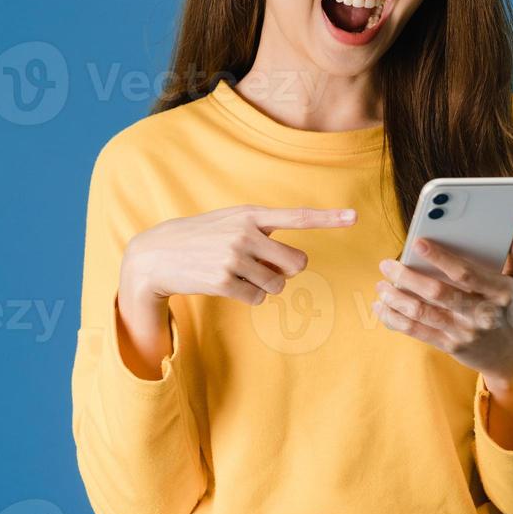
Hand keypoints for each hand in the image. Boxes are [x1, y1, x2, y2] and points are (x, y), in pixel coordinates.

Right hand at [121, 204, 356, 306]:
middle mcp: (246, 234)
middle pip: (297, 264)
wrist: (159, 254)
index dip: (328, 218)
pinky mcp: (224, 281)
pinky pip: (257, 298)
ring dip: (264, 285)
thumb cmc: (203, 237)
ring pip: (277, 285)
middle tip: (261, 266)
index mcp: (251, 215)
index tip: (354, 216)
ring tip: (237, 272)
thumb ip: (263, 232)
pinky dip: (247, 295)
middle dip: (285, 271)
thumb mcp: (232, 222)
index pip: (297, 216)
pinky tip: (226, 283)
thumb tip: (295, 263)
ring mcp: (234, 258)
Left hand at [372, 229, 512, 388]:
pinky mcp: (450, 346)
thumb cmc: (510, 309)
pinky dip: (395, 320)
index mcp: (500, 293)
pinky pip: (417, 332)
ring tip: (381, 286)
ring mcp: (465, 332)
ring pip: (422, 313)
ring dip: (396, 298)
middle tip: (387, 264)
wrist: (510, 354)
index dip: (440, 258)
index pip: (465, 273)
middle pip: (438, 293)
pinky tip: (382, 308)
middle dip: (407, 277)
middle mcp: (482, 314)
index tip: (417, 242)